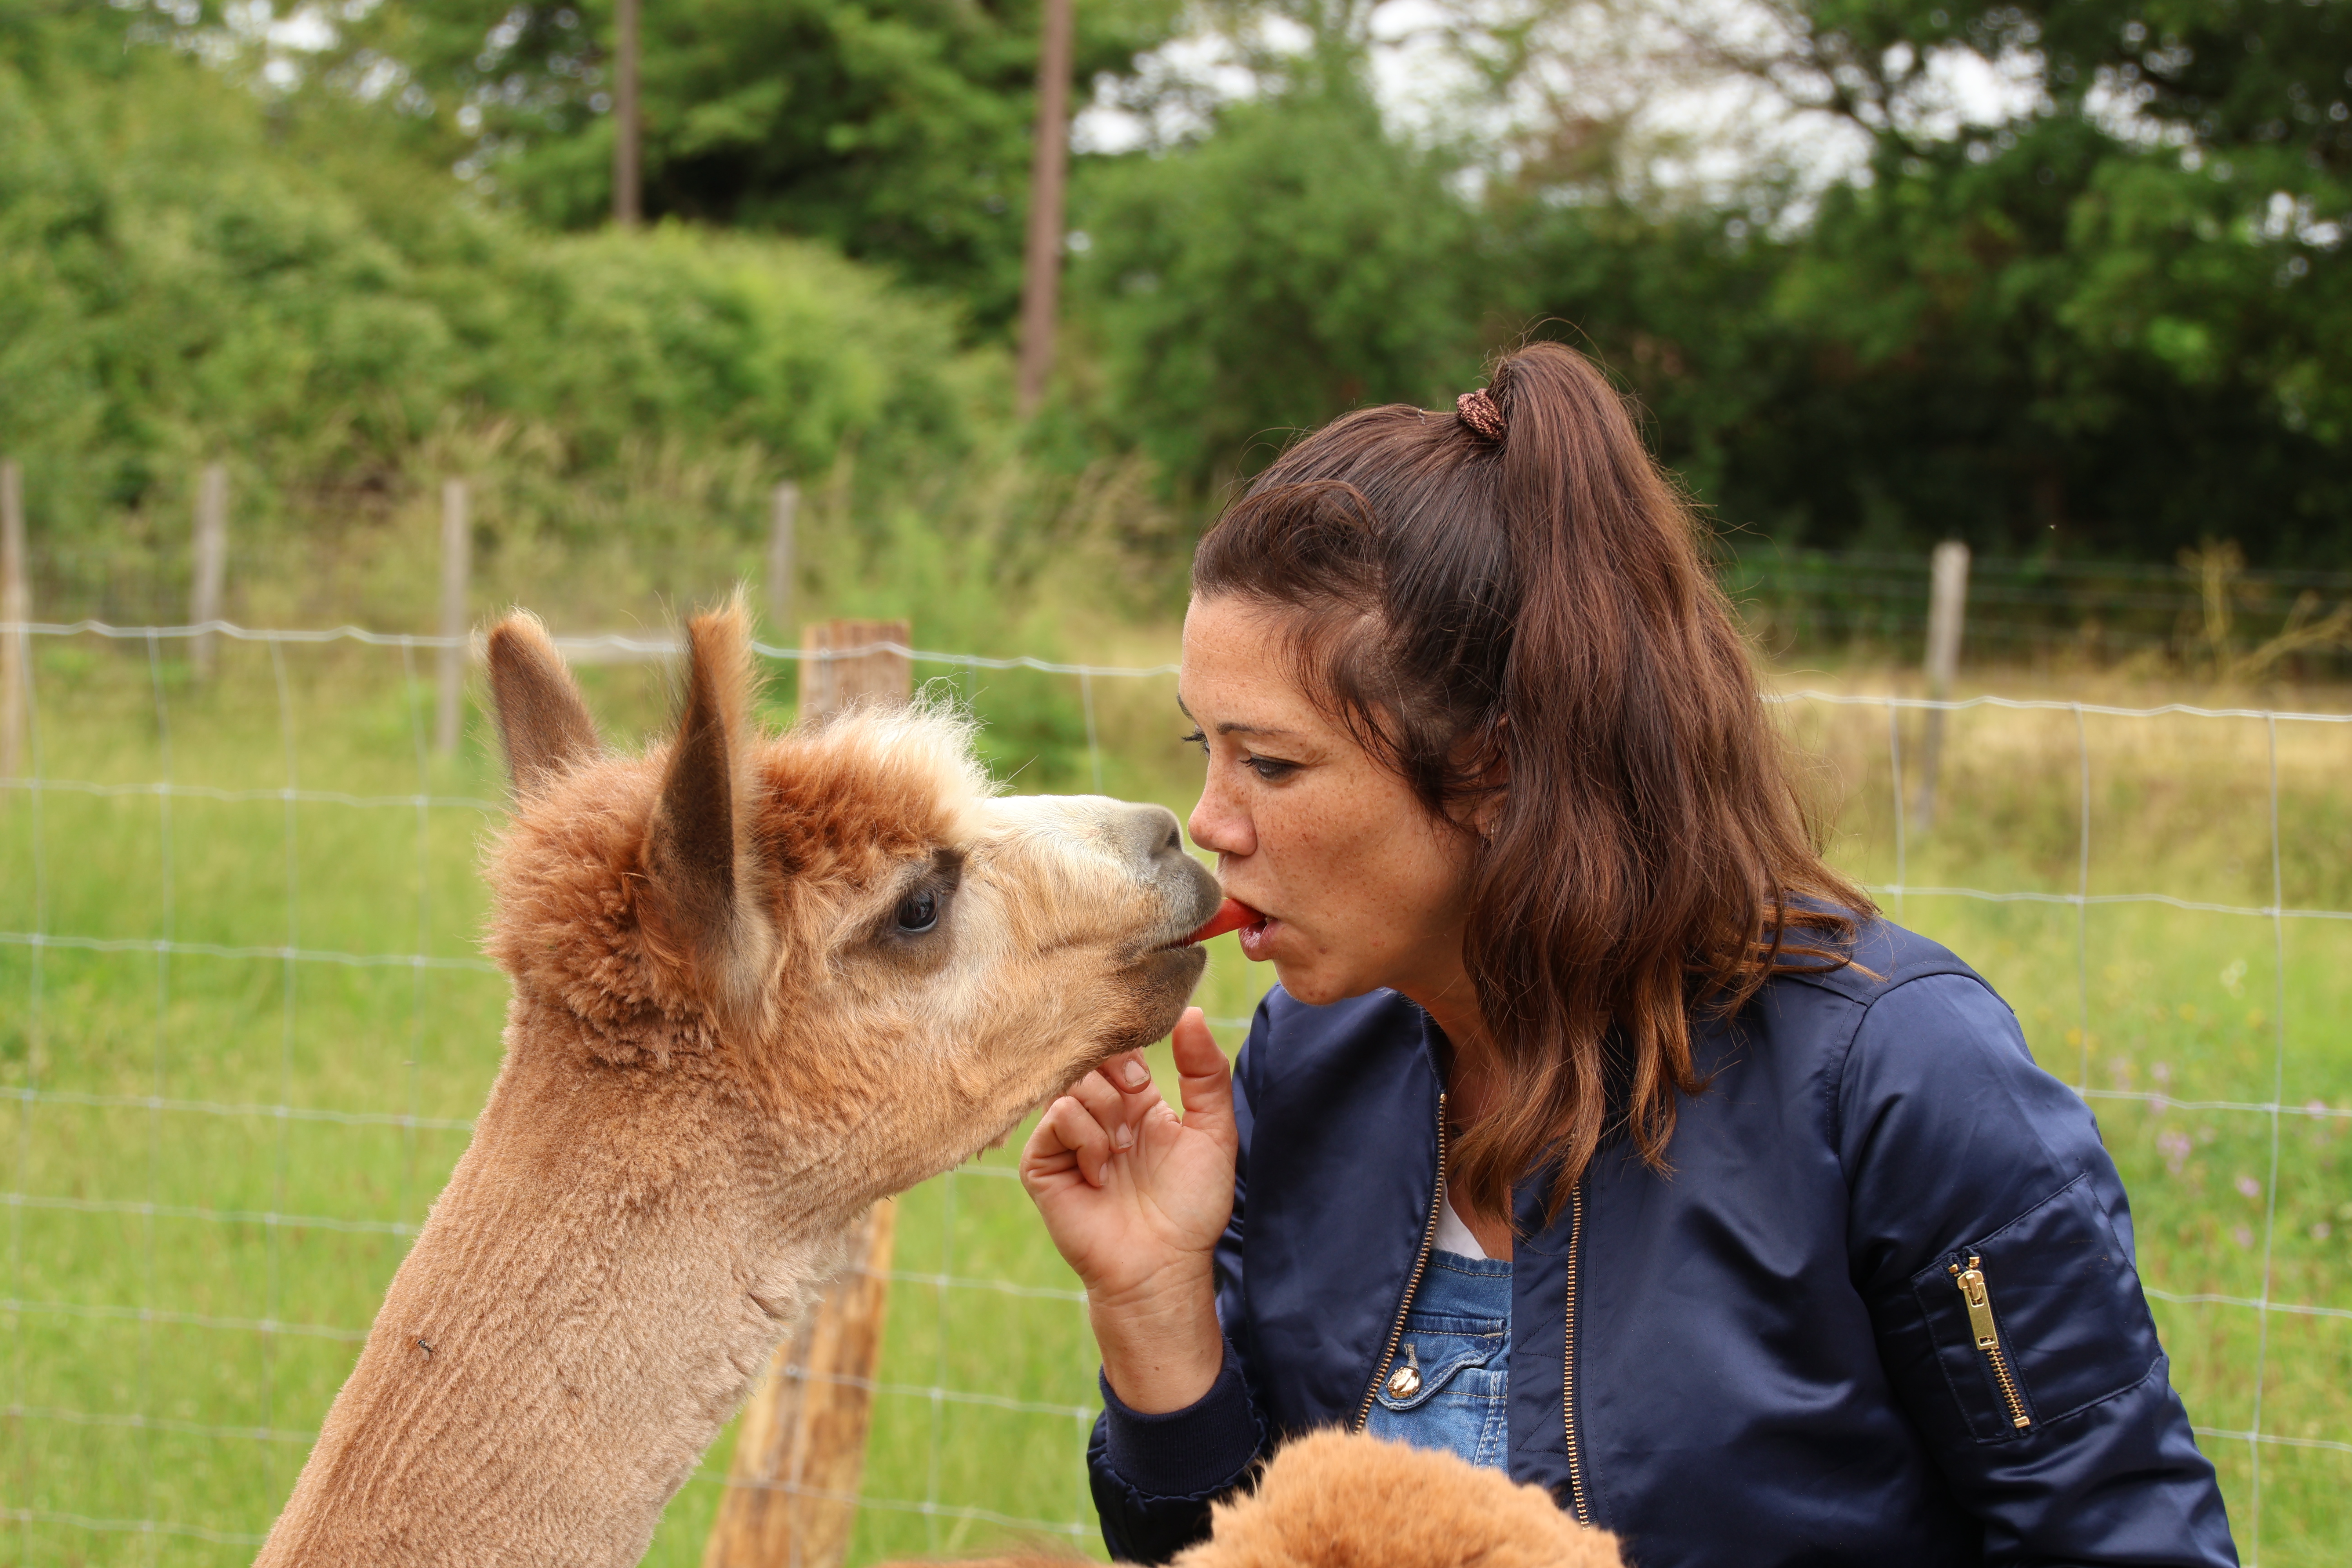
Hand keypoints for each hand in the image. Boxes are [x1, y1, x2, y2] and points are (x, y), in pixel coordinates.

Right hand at [1020, 1006, 1235, 1410]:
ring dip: (1103, 1113)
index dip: (1127, 1052)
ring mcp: (1067, 1140)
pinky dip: (1083, 1137)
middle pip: (1088, 1061)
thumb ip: (1205, 1072)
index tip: (1143, 1076)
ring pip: (1071, 1085)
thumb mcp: (1214, 1131)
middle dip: (1113, 1076)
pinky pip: (1055, 1120)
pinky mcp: (1042, 1165)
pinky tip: (1099, 1171)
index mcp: (1135, 1104)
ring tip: (1121, 1153)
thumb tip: (1190, 1013)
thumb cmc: (1192, 1206)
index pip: (1117, 1051)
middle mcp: (1097, 1117)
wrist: (1163, 1265)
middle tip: (1133, 1109)